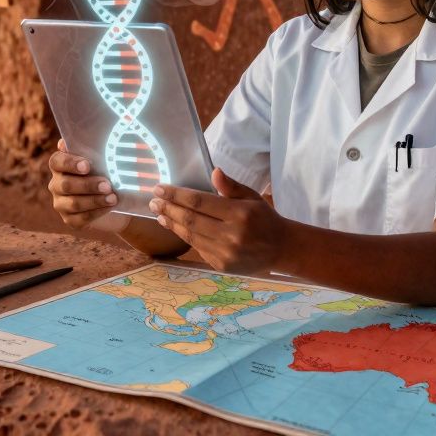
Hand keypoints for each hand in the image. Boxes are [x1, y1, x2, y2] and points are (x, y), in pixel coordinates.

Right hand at [46, 139, 117, 228]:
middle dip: (88, 185)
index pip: (56, 162)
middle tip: (107, 184)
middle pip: (65, 185)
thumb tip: (74, 141)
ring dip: (95, 199)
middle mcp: (56, 185)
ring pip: (74, 203)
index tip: (87, 166)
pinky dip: (97, 212)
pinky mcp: (70, 220)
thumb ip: (92, 149)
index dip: (70, 163)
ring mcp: (61, 204)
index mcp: (60, 166)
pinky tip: (109, 207)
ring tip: (112, 197)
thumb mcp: (102, 160)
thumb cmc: (106, 173)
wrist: (116, 200)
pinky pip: (81, 218)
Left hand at [148, 169, 287, 274]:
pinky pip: (197, 247)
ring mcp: (225, 253)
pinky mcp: (221, 265)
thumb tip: (213, 171)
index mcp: (240, 214)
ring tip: (159, 213)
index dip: (177, 195)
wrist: (281, 249)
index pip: (200, 202)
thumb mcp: (252, 197)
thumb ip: (231, 186)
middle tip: (153, 200)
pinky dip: (183, 236)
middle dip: (169, 208)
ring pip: (190, 236)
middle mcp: (231, 235)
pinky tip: (174, 226)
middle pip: (190, 220)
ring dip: (172, 223)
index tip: (160, 188)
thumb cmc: (265, 219)